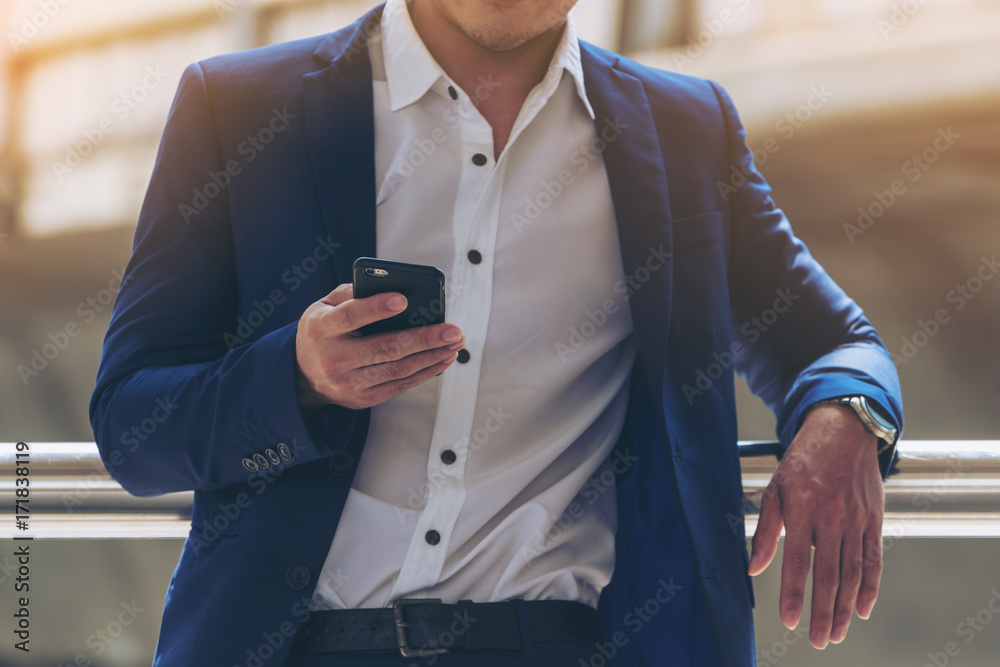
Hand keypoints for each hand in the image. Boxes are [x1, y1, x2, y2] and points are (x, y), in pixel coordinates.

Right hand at [294, 284, 464, 410]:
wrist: (303, 375)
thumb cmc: (323, 331)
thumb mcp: (325, 306)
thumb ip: (353, 293)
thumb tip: (392, 287)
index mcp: (322, 328)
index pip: (350, 316)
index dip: (376, 308)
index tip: (403, 299)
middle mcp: (334, 358)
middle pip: (384, 348)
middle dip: (423, 338)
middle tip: (452, 330)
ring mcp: (348, 383)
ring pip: (397, 370)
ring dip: (431, 357)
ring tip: (455, 344)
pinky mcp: (362, 399)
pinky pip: (399, 385)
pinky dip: (425, 372)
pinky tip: (443, 359)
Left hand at [748, 404, 884, 648]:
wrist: (843, 431)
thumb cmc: (802, 462)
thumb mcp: (775, 488)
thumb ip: (765, 530)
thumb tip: (753, 568)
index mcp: (801, 508)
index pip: (797, 560)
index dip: (793, 593)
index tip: (788, 621)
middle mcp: (831, 516)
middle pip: (828, 573)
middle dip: (823, 611)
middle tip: (818, 640)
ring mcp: (857, 519)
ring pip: (853, 572)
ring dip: (845, 606)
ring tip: (836, 633)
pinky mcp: (874, 519)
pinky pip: (874, 559)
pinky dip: (871, 587)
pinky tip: (862, 609)